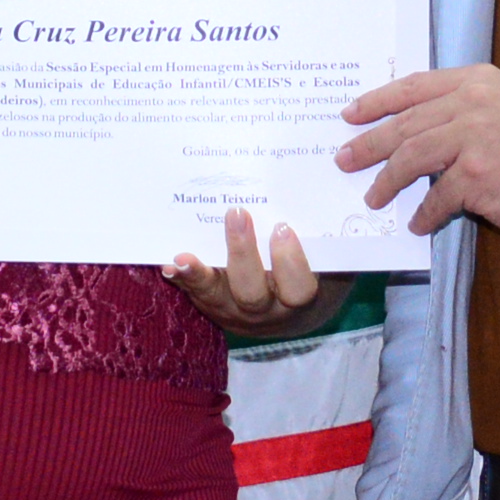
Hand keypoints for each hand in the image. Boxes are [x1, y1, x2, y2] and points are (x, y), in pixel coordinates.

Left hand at [165, 210, 353, 339]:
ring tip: (182, 256)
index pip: (299, 287)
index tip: (282, 227)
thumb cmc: (317, 273)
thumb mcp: (331, 262)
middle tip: (238, 214)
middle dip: (242, 254)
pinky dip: (182, 278)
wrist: (296, 312)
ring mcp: (236, 311)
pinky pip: (195, 293)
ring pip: (217, 297)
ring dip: (199, 273)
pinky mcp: (213, 306)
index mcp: (301, 298)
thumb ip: (328, 238)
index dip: (290, 261)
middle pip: (252, 292)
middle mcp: (267, 311)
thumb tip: (332, 187)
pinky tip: (168, 265)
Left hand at [339, 65, 499, 241]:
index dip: (377, 101)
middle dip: (368, 144)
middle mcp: (473, 103)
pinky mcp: (478, 176)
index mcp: (477, 82)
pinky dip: (423, 213)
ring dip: (387, 181)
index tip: (350, 115)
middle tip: (343, 159)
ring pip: (411, 157)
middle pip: (405, 123)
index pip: (414, 87)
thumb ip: (464, 111)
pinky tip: (417, 223)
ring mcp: (474, 138)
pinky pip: (436, 198)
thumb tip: (413, 134)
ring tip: (373, 197)